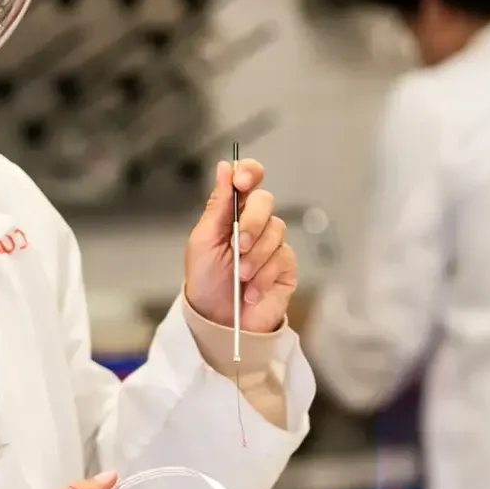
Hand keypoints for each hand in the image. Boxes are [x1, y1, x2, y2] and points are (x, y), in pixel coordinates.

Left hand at [184, 158, 297, 332]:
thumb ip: (218, 205)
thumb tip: (225, 168)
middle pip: (265, 201)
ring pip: (276, 231)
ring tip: (240, 277)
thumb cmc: (207, 280)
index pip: (248, 178)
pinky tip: (250, 291)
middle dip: (251, 223)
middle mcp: (255, 222)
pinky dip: (263, 276)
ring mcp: (273, 243)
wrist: (218, 320)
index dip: (249, 173)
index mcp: (232, 211)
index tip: (241, 183)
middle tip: (237, 246)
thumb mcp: (203, 240)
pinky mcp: (286, 266)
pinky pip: (283, 258)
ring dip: (254, 257)